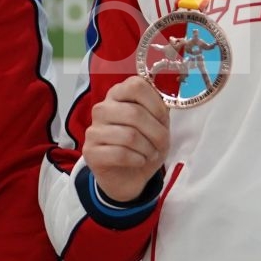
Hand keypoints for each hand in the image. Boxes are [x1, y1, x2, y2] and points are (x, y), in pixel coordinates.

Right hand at [83, 76, 168, 203]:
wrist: (128, 175)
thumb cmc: (143, 145)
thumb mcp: (157, 124)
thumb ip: (160, 107)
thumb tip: (170, 94)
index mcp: (118, 95)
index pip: (136, 85)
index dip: (155, 103)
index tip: (163, 119)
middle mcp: (102, 109)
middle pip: (135, 113)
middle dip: (156, 132)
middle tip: (162, 143)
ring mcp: (93, 130)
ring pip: (129, 136)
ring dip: (148, 149)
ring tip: (150, 153)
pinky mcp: (90, 151)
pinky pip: (120, 154)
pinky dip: (138, 160)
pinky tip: (139, 161)